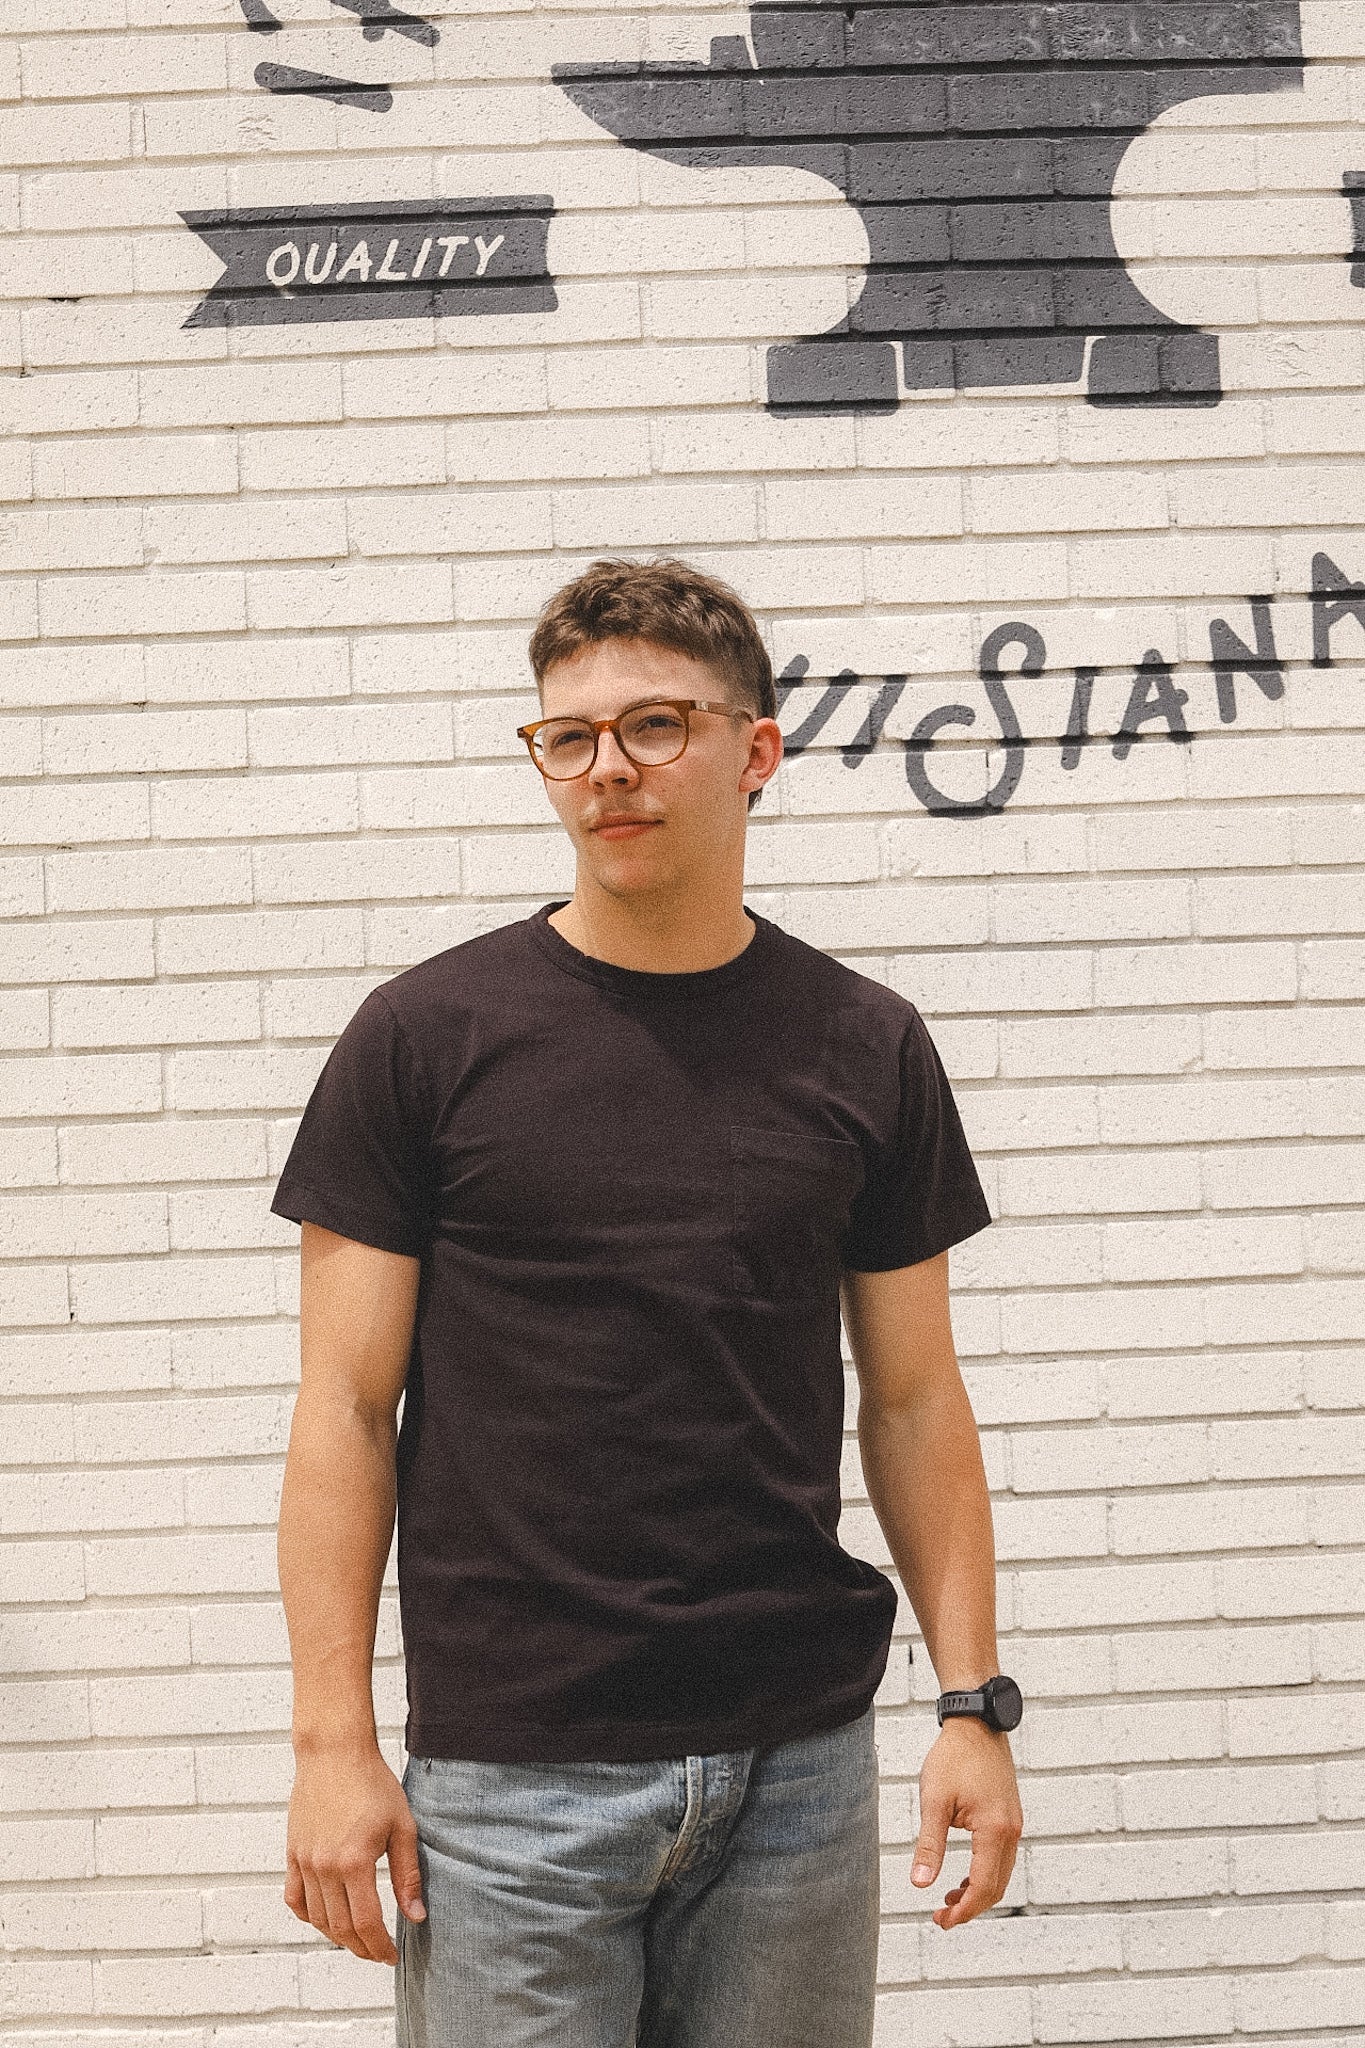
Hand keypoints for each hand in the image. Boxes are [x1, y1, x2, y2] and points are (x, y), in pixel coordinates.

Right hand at [285, 1745, 425, 1963]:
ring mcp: (305, 1862)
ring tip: (357, 1939)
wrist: (334, 1753)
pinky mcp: (293, 1854)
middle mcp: (324, 1867)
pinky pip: (295, 1899)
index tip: (391, 1955)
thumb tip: (416, 1915)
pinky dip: (309, 1916)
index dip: (379, 1947)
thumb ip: (408, 1875)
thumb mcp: (401, 1827)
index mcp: (354, 1862)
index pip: (367, 1923)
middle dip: (361, 1948)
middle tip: (377, 1952)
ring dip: (337, 1936)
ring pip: (317, 1918)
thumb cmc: (372, 1783)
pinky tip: (325, 1918)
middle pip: (341, 1928)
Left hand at [910, 1717, 1022, 1929]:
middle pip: (996, 1887)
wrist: (976, 1725)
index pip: (982, 1886)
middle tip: (942, 1918)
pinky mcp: (1010, 1817)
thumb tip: (920, 1884)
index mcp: (994, 1831)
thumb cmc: (954, 1758)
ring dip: (978, 1893)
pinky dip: (985, 1875)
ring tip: (950, 1901)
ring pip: (1001, 1874)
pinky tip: (964, 1878)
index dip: (963, 1911)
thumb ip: (928, 1845)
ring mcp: (1014, 1824)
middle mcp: (1011, 1831)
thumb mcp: (934, 1801)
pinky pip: (1002, 1858)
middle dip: (970, 1908)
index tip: (941, 1921)